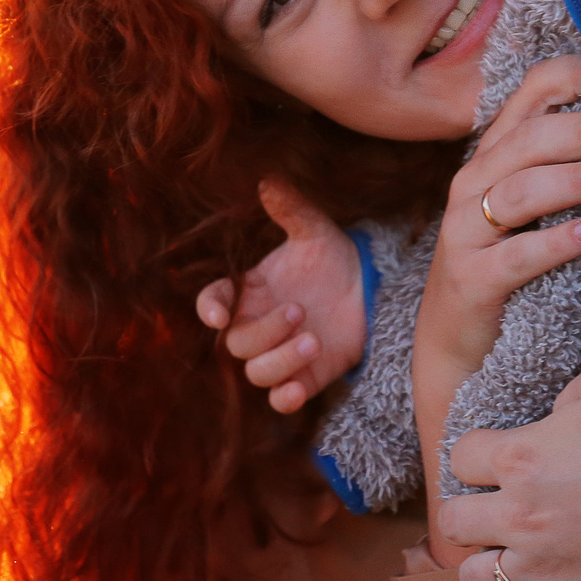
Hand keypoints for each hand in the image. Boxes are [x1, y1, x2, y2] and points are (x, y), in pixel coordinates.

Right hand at [196, 180, 365, 413]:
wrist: (371, 290)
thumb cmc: (333, 258)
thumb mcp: (314, 231)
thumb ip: (290, 210)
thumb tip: (268, 179)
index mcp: (249, 291)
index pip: (213, 302)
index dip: (209, 309)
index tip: (216, 315)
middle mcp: (257, 325)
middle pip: (237, 343)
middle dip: (265, 331)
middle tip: (300, 312)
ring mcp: (278, 354)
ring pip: (257, 373)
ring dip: (280, 361)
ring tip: (315, 340)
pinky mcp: (303, 379)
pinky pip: (280, 400)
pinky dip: (284, 399)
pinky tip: (296, 391)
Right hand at [419, 56, 580, 371]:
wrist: (456, 341)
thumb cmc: (507, 263)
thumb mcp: (529, 207)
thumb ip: (565, 166)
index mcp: (493, 155)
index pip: (529, 95)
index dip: (573, 80)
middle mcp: (472, 183)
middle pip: (528, 138)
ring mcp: (466, 230)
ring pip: (523, 190)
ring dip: (578, 180)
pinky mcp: (472, 278)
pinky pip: (518, 254)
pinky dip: (558, 242)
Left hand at [439, 357, 580, 580]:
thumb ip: (567, 396)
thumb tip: (558, 415)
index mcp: (518, 457)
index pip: (460, 458)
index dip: (478, 458)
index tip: (500, 464)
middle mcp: (519, 516)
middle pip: (455, 524)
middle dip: (472, 516)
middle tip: (502, 515)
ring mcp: (543, 570)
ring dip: (489, 571)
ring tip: (515, 563)